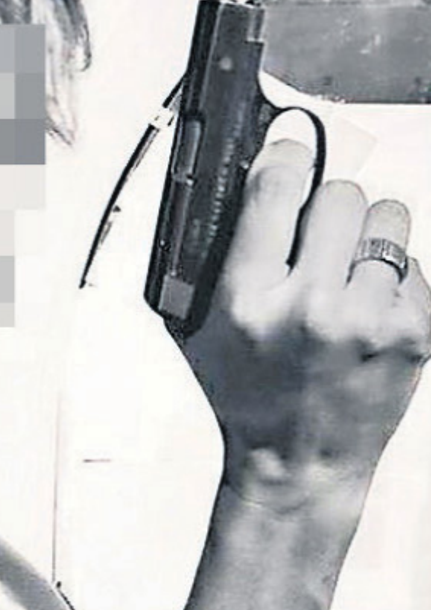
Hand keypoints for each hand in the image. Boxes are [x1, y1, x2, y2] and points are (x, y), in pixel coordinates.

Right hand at [179, 139, 430, 527]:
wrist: (298, 463)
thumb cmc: (247, 399)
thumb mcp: (201, 330)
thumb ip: (220, 258)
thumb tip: (255, 184)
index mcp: (247, 301)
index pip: (275, 189)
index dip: (284, 155)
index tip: (289, 146)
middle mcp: (310, 306)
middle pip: (339, 193)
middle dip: (325, 206)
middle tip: (315, 237)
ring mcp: (369, 320)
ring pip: (388, 217)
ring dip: (366, 233)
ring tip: (348, 269)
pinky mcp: (414, 333)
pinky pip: (415, 261)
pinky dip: (392, 274)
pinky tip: (368, 306)